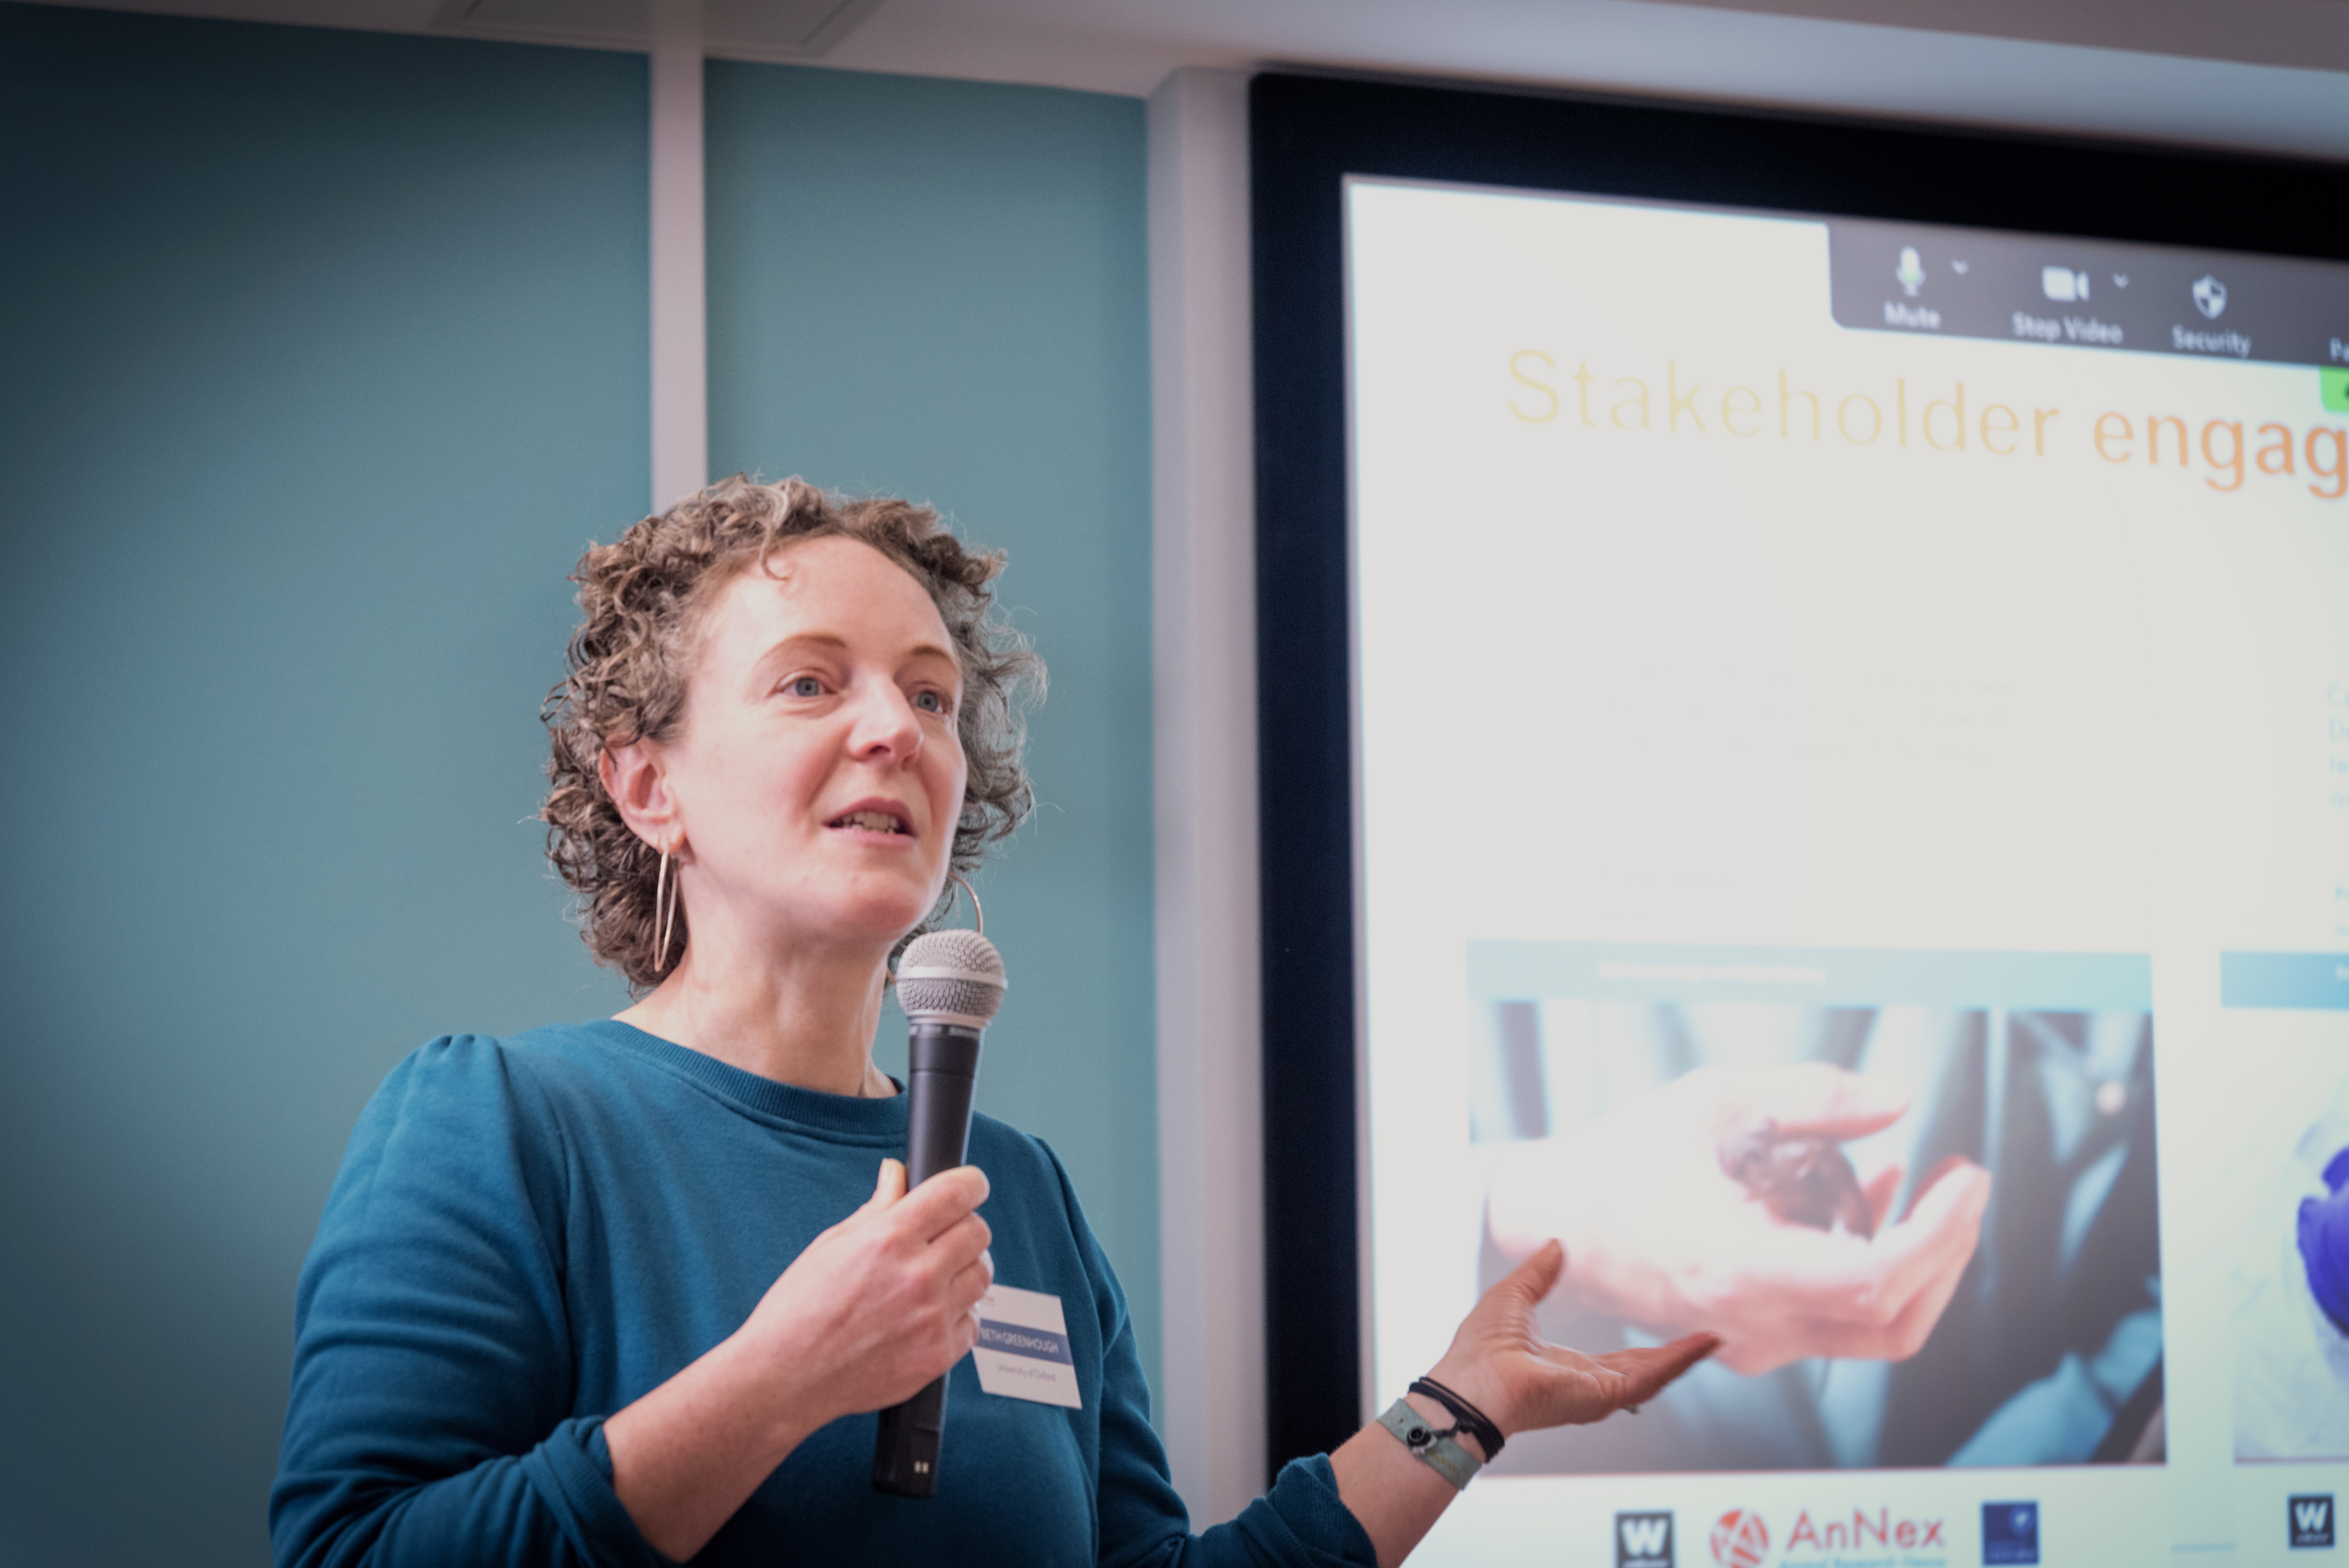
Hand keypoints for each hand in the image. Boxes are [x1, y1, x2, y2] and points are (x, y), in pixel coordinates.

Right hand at [737, 1158, 994, 1426]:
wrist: (786, 1376)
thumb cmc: (800, 1309)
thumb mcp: (832, 1244)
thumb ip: (877, 1207)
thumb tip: (898, 1174)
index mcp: (889, 1239)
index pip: (955, 1193)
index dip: (971, 1182)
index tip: (972, 1185)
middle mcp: (917, 1276)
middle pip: (978, 1233)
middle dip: (966, 1226)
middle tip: (946, 1237)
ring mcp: (931, 1318)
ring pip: (982, 1276)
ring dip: (966, 1270)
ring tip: (938, 1277)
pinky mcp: (937, 1356)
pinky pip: (973, 1323)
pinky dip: (958, 1317)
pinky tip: (928, 1316)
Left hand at [1425, 1241, 1717, 1440]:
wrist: (1471, 1382)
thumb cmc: (1481, 1345)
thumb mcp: (1514, 1295)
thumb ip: (1539, 1273)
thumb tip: (1556, 1245)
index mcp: (1566, 1368)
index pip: (1615, 1361)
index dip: (1644, 1350)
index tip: (1668, 1334)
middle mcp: (1585, 1385)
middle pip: (1641, 1370)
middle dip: (1674, 1356)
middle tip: (1705, 1338)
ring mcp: (1596, 1394)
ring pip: (1652, 1376)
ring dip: (1683, 1357)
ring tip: (1712, 1339)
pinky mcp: (1602, 1397)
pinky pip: (1648, 1381)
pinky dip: (1676, 1362)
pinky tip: (1699, 1345)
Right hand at [1485, 1063, 1990, 1374]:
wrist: (1554, 1219)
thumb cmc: (1622, 1158)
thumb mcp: (1713, 1101)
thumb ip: (1811, 1097)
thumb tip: (1896, 1101)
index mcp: (1738, 1268)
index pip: (1875, 1280)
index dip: (1939, 1234)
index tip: (1965, 1179)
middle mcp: (1751, 1323)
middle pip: (1894, 1318)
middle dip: (1947, 1250)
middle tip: (1962, 1182)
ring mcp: (1750, 1342)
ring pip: (1873, 1329)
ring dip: (1916, 1261)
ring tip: (1919, 1182)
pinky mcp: (1748, 1339)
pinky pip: (1835, 1321)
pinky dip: (1871, 1268)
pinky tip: (1867, 1200)